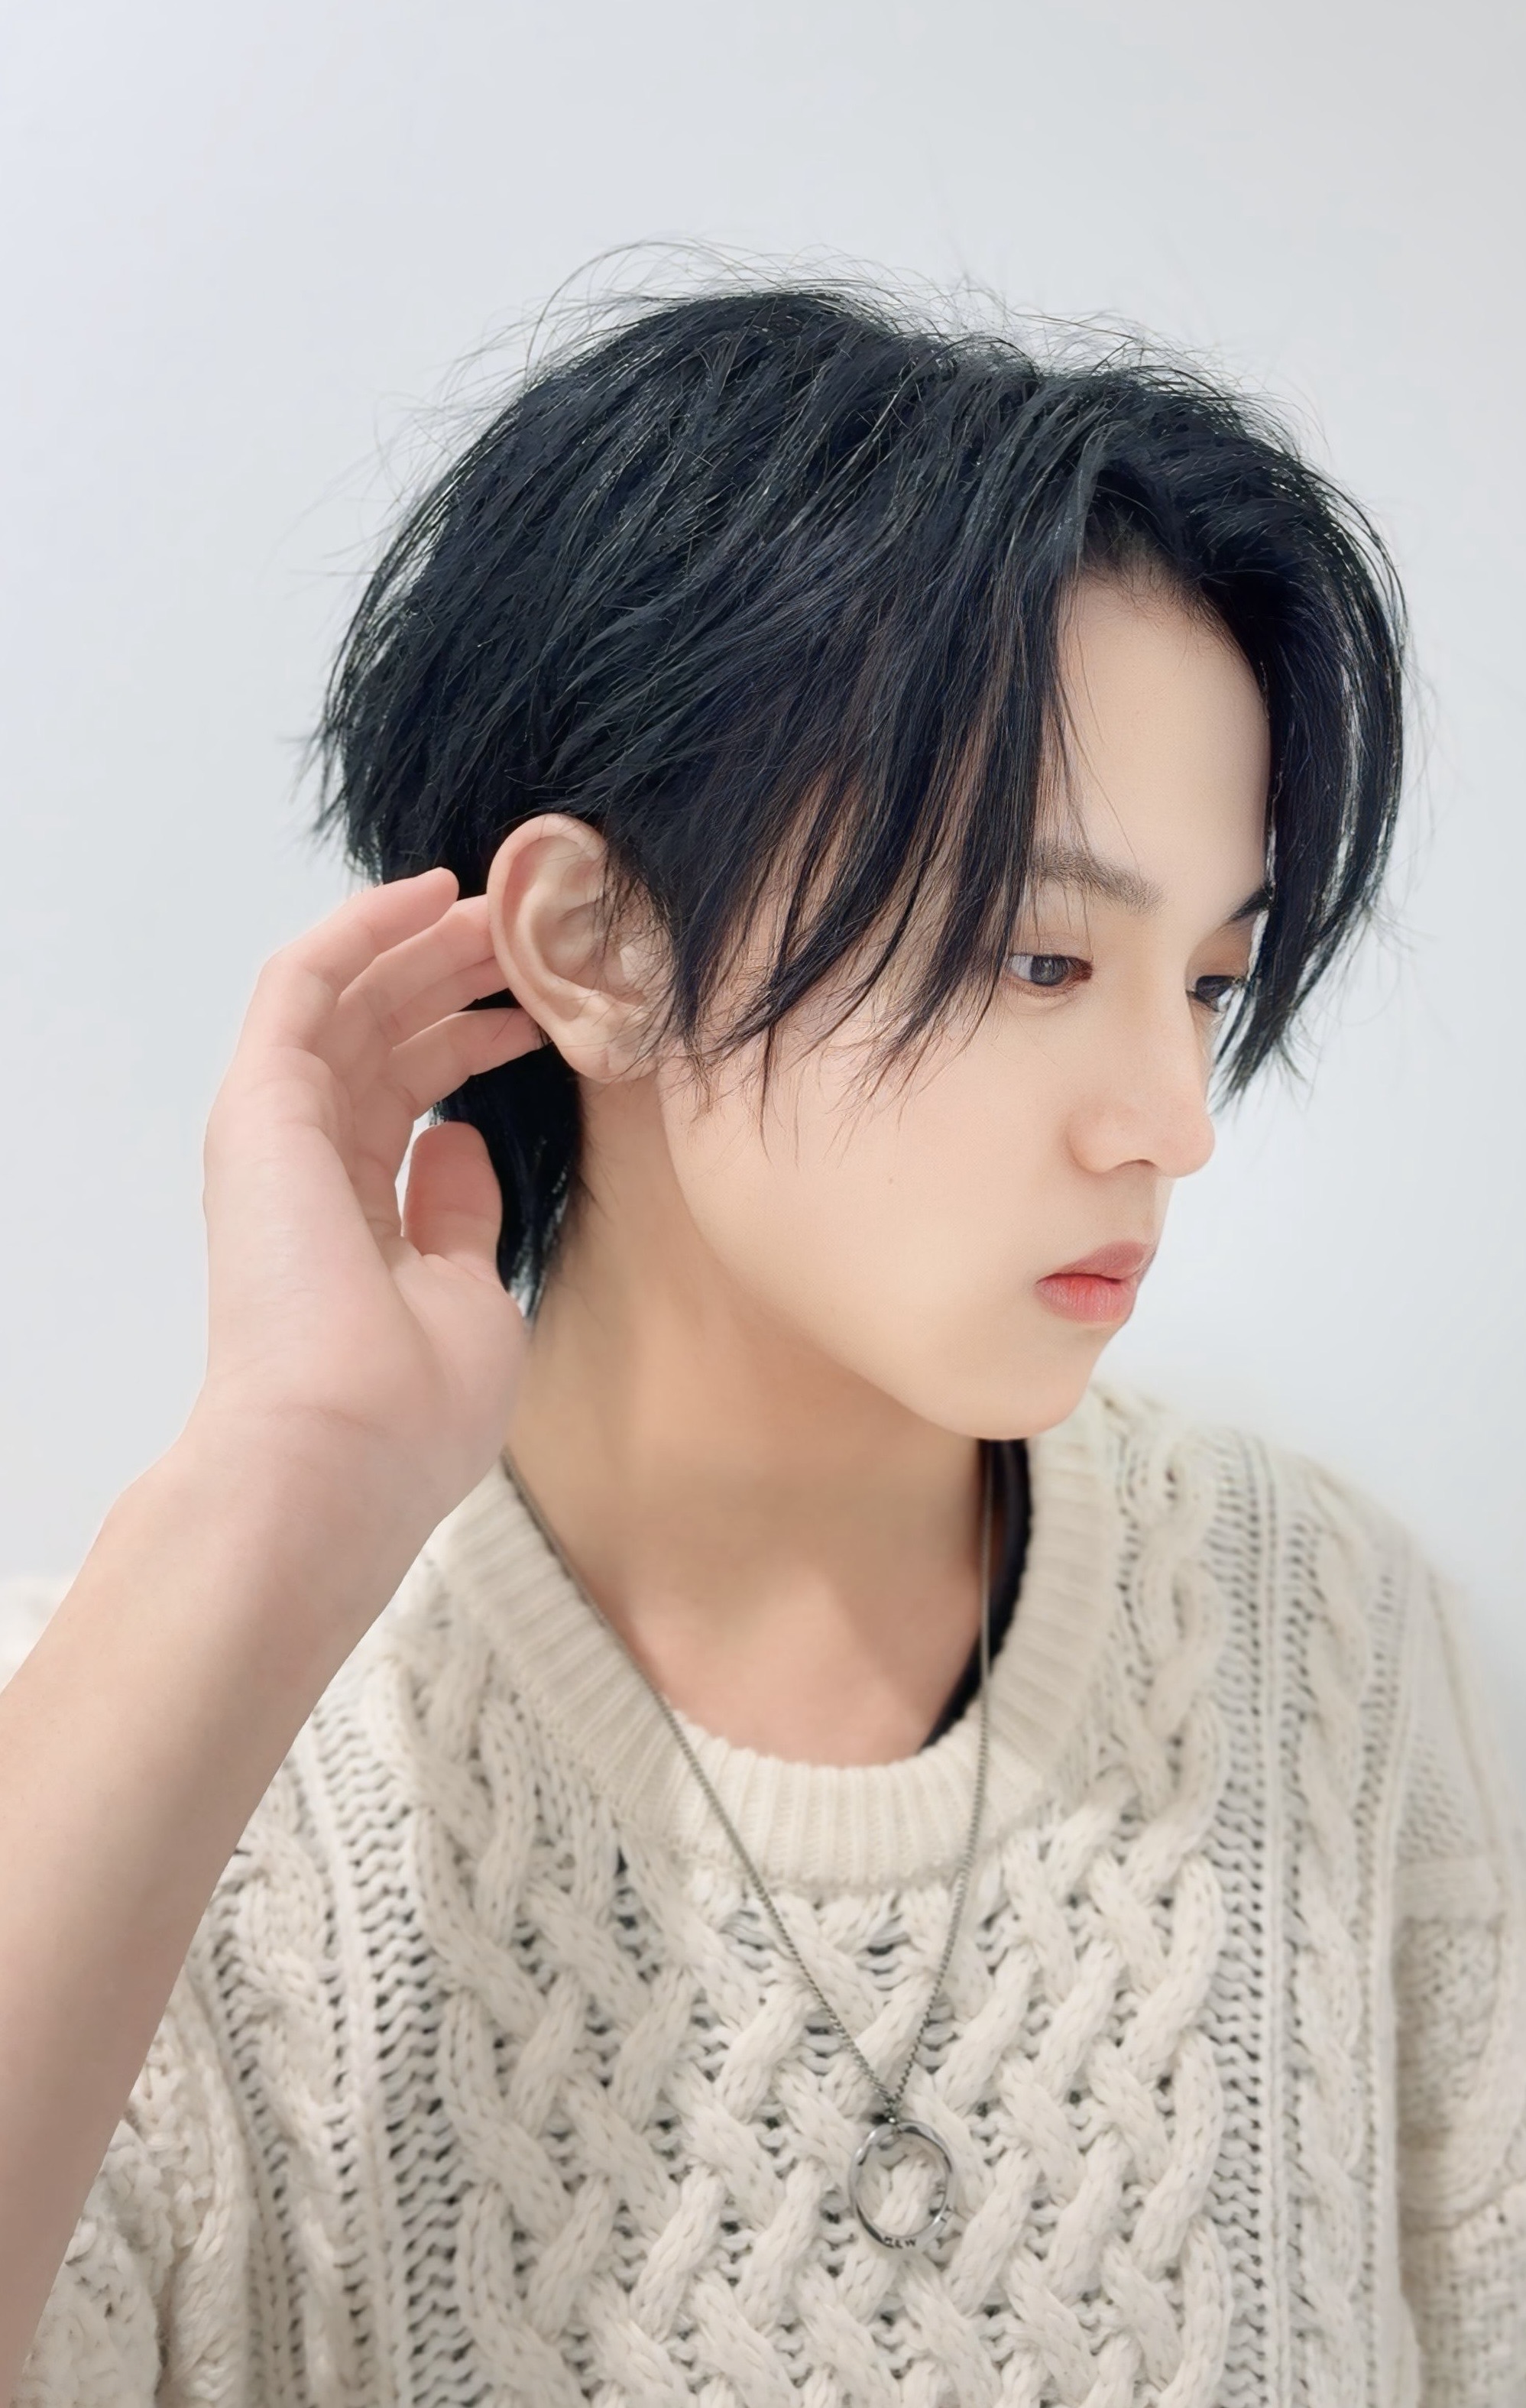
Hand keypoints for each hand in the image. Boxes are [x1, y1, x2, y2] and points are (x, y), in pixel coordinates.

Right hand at [188, 868, 540, 1537]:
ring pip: (346, 998)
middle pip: (380, 1035)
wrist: (341, 1454)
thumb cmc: (414, 1406)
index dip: (472, 1038)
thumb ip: (458, 1214)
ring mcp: (279, 1130)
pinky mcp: (262, 1104)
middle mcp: (309, 1164)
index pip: (408, 1095)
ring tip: (499, 905)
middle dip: (454, 974)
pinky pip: (300, 984)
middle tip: (531, 931)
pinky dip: (358, 929)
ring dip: (418, 942)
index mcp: (353, 1215)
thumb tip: (458, 1140)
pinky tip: (424, 895)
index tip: (544, 1006)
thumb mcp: (468, 1298)